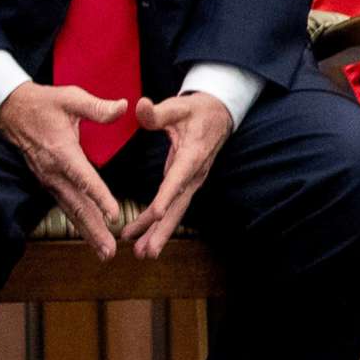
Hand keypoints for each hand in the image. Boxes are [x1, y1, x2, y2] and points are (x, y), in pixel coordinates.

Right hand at [0, 83, 127, 258]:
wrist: (12, 111)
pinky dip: (79, 222)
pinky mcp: (49, 183)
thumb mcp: (71, 97)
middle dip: (94, 229)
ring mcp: (49, 180)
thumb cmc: (45, 103)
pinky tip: (92, 236)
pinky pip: (66, 205)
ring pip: (71, 210)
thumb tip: (124, 107)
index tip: (114, 214)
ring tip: (105, 252)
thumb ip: (97, 107)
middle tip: (110, 251)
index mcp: (62, 150)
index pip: (83, 177)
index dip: (99, 196)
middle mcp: (53, 171)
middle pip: (76, 204)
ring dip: (87, 232)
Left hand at [119, 92, 233, 258]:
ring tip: (142, 254)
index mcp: (193, 153)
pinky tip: (143, 238)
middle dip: (162, 229)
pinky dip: (159, 224)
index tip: (155, 214)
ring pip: (176, 211)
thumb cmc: (197, 109)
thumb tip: (139, 106)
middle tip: (147, 251)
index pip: (178, 177)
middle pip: (179, 205)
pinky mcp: (187, 184)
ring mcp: (193, 181)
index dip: (167, 196)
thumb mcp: (178, 106)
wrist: (220, 114)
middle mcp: (195, 173)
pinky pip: (174, 207)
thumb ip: (157, 111)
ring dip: (159, 233)